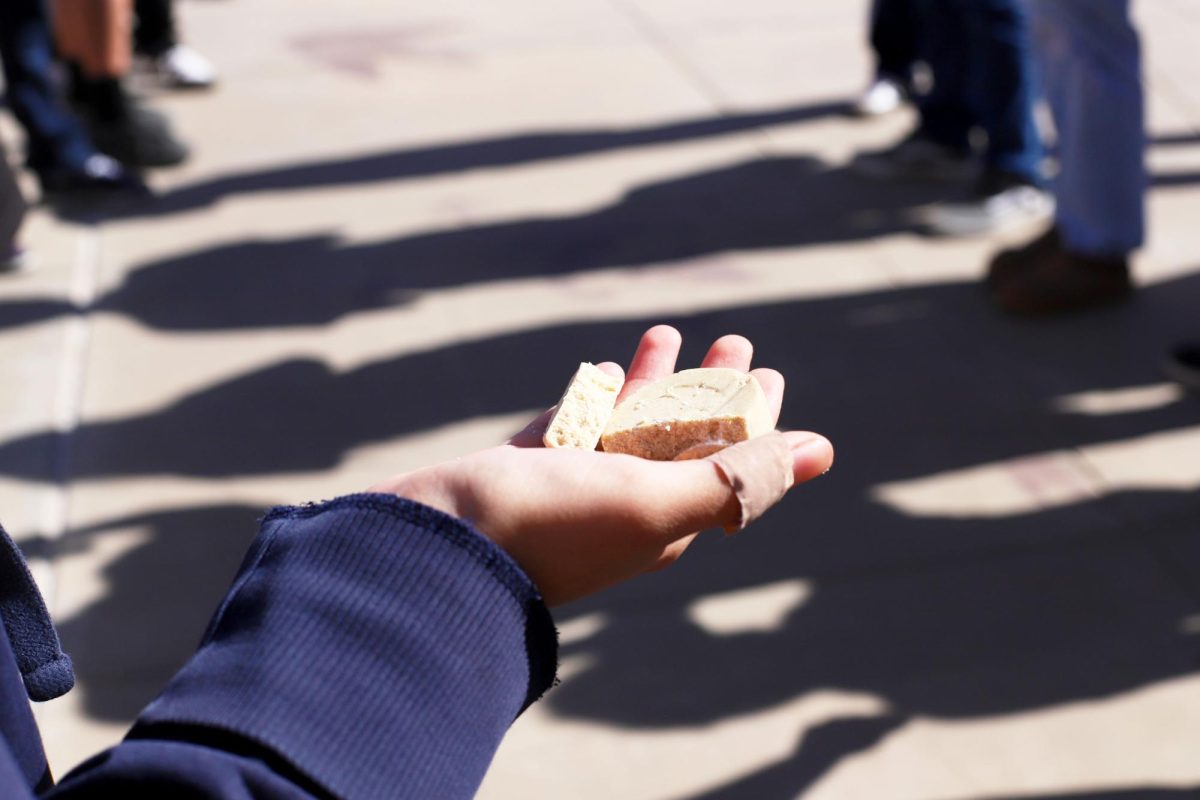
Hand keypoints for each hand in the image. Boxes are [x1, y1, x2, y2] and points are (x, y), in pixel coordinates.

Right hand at [369, 325, 833, 605]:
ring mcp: (568, 489)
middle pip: (679, 437)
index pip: (725, 461)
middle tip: (734, 342)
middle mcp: (621, 505)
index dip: (754, 418)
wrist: (433, 549)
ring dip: (651, 380)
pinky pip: (570, 429)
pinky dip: (591, 398)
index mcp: (663, 518)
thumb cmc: (549, 526)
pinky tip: (599, 373)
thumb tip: (820, 451)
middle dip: (709, 388)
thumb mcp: (655, 502)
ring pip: (623, 425)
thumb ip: (734, 479)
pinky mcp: (521, 473)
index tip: (769, 372)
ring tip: (665, 334)